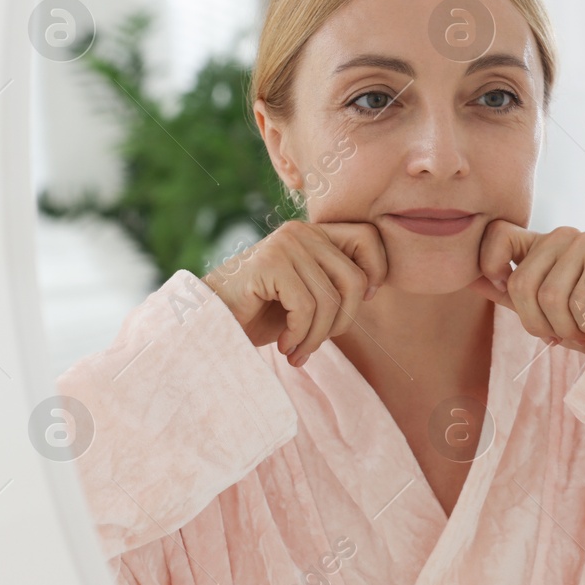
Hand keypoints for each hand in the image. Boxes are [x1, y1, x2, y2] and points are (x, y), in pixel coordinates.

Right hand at [201, 220, 388, 367]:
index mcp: (315, 234)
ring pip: (329, 299)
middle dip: (342, 321)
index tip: (360, 303)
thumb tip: (375, 287)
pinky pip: (306, 307)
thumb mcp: (307, 296)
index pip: (368, 237)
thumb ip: (335, 284)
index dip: (376, 271)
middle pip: (355, 277)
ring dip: (316, 337)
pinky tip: (284, 346)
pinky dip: (299, 335)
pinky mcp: (269, 263)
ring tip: (297, 352)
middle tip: (316, 343)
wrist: (208, 325)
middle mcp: (301, 232)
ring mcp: (285, 244)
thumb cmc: (259, 315)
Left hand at [467, 221, 584, 354]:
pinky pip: (578, 304)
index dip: (491, 266)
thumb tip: (469, 280)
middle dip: (538, 324)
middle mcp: (562, 236)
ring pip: (549, 298)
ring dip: (567, 330)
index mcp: (541, 243)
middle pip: (520, 283)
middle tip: (564, 332)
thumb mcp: (543, 309)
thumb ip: (509, 292)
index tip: (511, 294)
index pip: (497, 233)